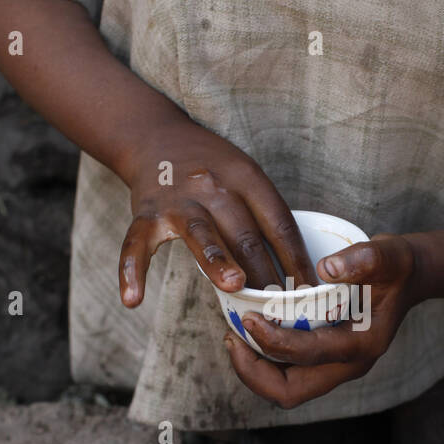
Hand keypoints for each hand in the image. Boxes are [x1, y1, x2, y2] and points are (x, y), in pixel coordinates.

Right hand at [117, 120, 318, 306]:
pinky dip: (131, 271)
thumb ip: (263, 216)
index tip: (311, 290)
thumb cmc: (212, 167)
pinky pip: (137, 245)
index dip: (297, 258)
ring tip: (234, 286)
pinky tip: (133, 299)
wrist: (155, 136)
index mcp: (247, 179)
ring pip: (202, 234)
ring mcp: (179, 201)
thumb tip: (295, 271)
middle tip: (281, 307)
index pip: (279, 222)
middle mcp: (215, 186)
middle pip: (246, 235)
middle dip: (266, 273)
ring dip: (218, 261)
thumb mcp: (245, 176)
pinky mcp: (146, 213)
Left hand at [223, 233, 419, 407]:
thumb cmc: (396, 267)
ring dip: (255, 371)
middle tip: (232, 339)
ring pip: (285, 390)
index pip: (310, 355)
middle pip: (291, 392)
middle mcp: (348, 366)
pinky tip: (249, 334)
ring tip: (235, 338)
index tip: (249, 318)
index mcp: (362, 345)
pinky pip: (287, 376)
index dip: (274, 342)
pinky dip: (263, 362)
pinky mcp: (324, 362)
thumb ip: (364, 259)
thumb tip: (326, 268)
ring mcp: (335, 368)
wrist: (408, 279)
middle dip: (255, 372)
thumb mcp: (389, 254)